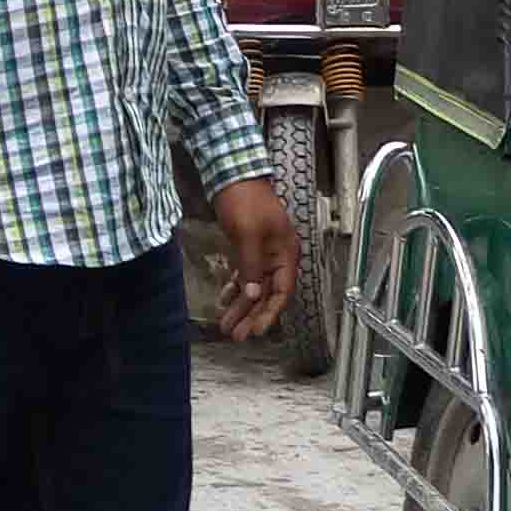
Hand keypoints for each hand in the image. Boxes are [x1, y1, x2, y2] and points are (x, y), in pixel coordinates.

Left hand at [211, 176, 299, 342]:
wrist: (234, 175)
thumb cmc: (246, 202)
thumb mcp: (248, 234)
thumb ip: (251, 266)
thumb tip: (252, 295)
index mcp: (285, 253)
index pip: (282, 291)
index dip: (270, 313)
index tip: (256, 331)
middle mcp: (278, 257)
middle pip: (267, 293)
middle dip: (252, 315)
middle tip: (236, 336)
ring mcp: (263, 253)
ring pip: (254, 287)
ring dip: (241, 306)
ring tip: (226, 325)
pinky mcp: (248, 248)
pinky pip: (245, 275)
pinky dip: (235, 289)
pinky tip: (224, 301)